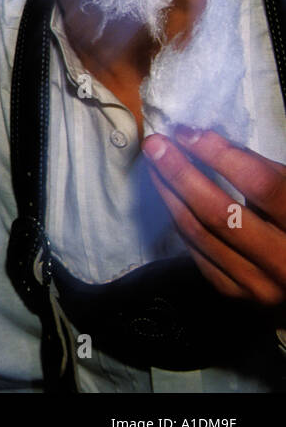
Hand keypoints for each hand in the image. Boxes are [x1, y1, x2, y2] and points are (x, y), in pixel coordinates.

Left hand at [143, 127, 285, 314]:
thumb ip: (260, 169)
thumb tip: (203, 140)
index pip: (261, 186)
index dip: (221, 156)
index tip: (189, 133)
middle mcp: (283, 263)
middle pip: (219, 213)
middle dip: (181, 173)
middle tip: (156, 145)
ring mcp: (258, 285)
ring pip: (199, 233)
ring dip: (170, 193)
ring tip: (154, 164)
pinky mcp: (235, 293)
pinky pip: (196, 251)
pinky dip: (179, 219)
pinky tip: (168, 195)